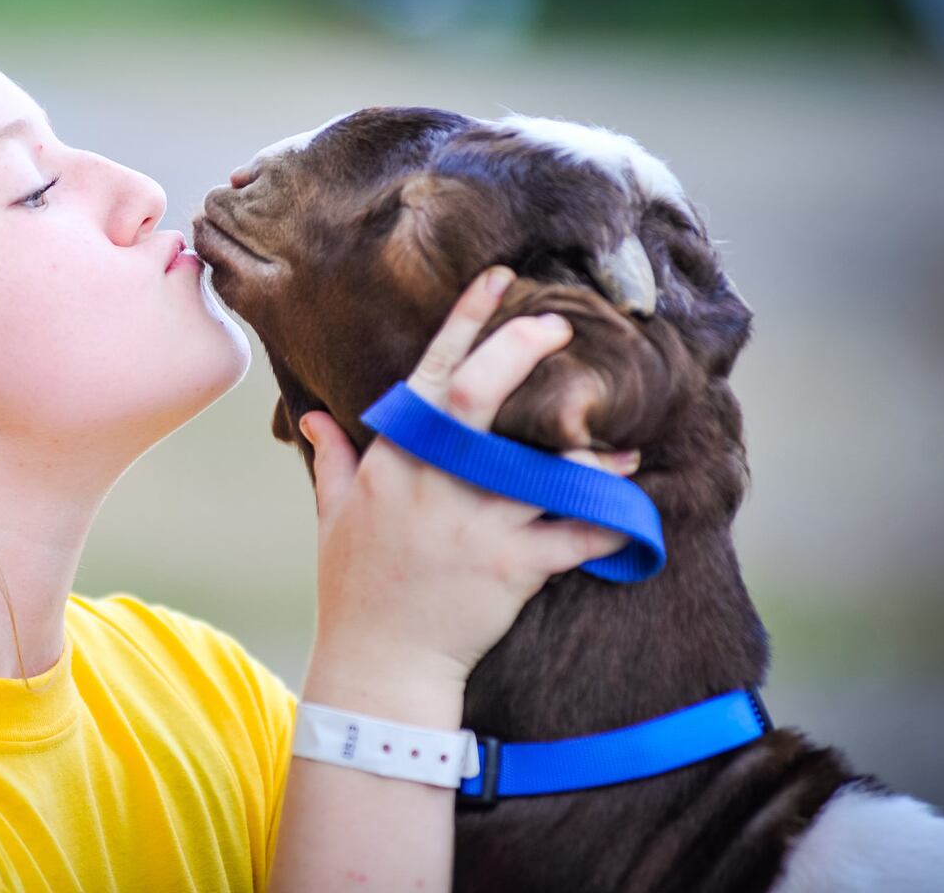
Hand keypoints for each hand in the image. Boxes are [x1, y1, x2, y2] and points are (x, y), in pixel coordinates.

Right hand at [299, 265, 641, 692]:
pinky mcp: (510, 569)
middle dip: (519, 352)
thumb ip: (333, 459)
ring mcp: (472, 524)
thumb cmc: (354, 587)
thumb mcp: (332, 516)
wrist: (379, 664)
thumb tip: (312, 414)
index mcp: (392, 463)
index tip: (497, 280)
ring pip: (540, 467)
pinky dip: (607, 520)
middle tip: (559, 326)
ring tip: (620, 439)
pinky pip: (572, 535)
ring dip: (586, 451)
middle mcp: (431, 483)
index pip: (427, 377)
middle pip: (476, 398)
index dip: (463, 323)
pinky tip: (630, 507)